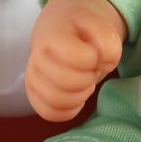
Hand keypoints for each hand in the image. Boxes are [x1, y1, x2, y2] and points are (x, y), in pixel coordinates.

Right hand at [25, 0, 123, 121]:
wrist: (60, 33)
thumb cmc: (83, 34)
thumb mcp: (100, 28)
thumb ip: (108, 43)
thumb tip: (102, 65)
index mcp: (54, 36)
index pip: (79, 58)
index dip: (95, 59)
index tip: (95, 54)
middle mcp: (37, 57)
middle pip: (68, 82)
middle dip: (88, 78)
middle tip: (91, 70)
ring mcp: (32, 78)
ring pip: (57, 101)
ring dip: (80, 95)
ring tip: (84, 82)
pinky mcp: (33, 96)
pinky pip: (51, 114)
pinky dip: (70, 109)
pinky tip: (76, 95)